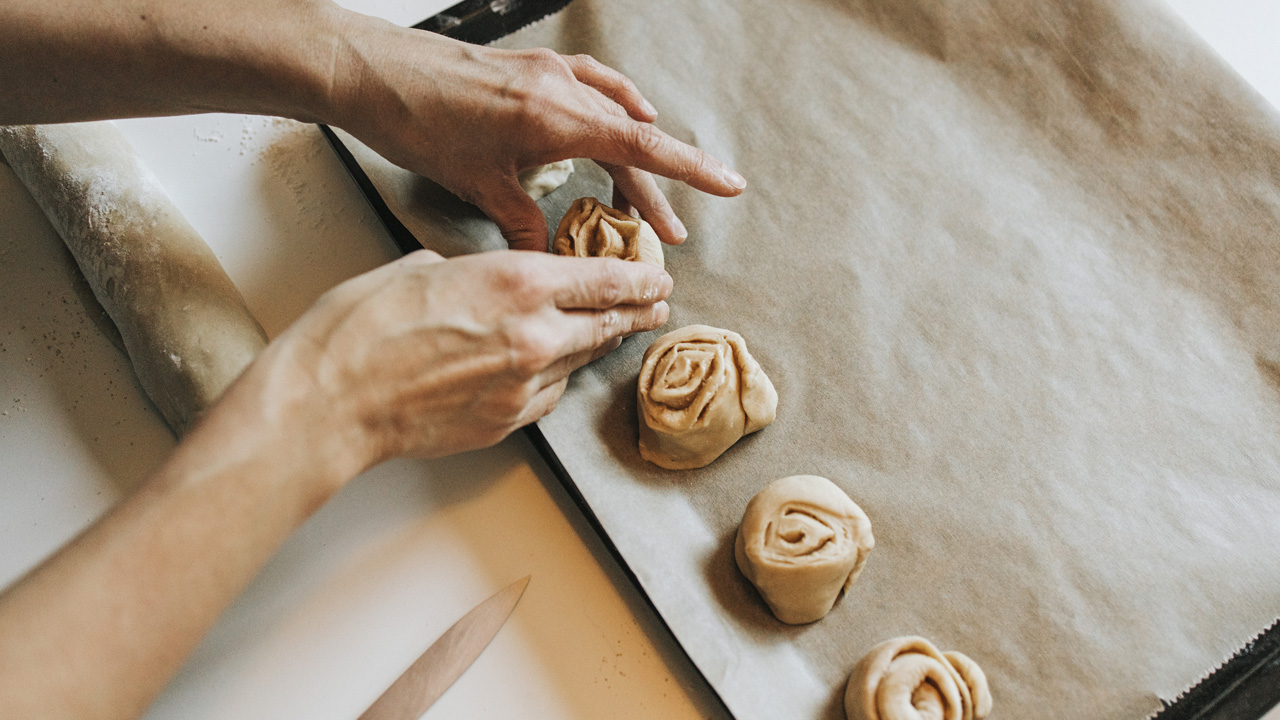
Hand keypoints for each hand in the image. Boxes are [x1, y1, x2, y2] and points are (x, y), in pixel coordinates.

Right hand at [268, 249, 671, 468]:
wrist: (331, 400)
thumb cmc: (360, 329)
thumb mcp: (420, 268)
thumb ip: (469, 273)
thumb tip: (477, 281)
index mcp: (518, 282)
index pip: (603, 278)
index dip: (638, 277)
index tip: (656, 276)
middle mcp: (535, 334)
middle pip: (607, 322)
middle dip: (638, 312)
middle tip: (658, 306)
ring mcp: (525, 384)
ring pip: (580, 359)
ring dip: (599, 344)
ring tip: (614, 333)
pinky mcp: (506, 421)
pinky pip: (548, 393)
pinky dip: (555, 377)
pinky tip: (552, 368)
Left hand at [323, 12, 746, 249]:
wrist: (371, 72)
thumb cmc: (418, 122)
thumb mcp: (477, 184)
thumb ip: (524, 221)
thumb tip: (550, 258)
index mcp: (556, 117)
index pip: (641, 147)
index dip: (691, 170)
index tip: (730, 185)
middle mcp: (561, 88)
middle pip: (629, 142)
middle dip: (653, 192)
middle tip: (670, 236)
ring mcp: (547, 73)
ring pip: (610, 118)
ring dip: (629, 160)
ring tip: (639, 204)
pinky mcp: (530, 69)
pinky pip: (590, 86)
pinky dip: (610, 110)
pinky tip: (618, 121)